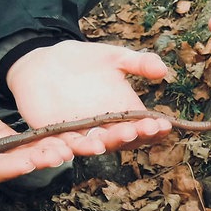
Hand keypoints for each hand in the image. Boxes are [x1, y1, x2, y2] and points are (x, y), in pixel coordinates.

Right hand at [0, 73, 78, 197]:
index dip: (4, 169)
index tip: (27, 162)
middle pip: (10, 168)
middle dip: (37, 161)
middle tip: (63, 153)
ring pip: (23, 156)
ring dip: (48, 151)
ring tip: (74, 143)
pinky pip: (25, 141)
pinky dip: (45, 139)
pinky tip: (67, 133)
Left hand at [6, 40, 171, 152]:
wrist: (47, 61)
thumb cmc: (85, 61)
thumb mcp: (115, 57)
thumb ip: (138, 63)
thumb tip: (163, 69)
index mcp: (124, 114)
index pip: (144, 128)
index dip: (155, 129)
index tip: (164, 124)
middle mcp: (106, 129)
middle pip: (121, 140)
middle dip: (130, 136)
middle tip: (138, 130)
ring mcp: (81, 134)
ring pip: (91, 145)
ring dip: (96, 147)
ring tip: (100, 145)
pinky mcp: (55, 135)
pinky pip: (59, 146)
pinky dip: (60, 152)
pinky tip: (63, 153)